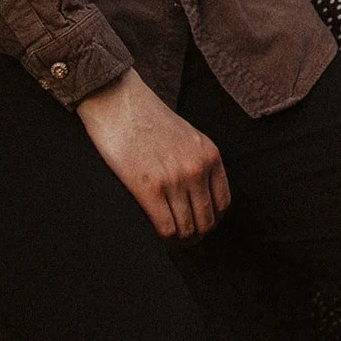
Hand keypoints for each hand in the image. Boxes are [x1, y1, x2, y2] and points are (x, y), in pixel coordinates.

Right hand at [76, 68, 230, 239]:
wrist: (118, 100)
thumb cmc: (148, 119)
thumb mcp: (188, 137)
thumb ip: (198, 163)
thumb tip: (199, 199)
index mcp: (209, 154)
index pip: (222, 203)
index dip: (210, 220)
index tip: (197, 224)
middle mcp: (197, 168)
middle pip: (206, 221)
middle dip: (194, 234)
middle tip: (180, 237)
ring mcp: (174, 178)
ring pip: (186, 229)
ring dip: (178, 240)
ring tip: (166, 237)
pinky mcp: (148, 187)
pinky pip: (166, 229)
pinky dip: (162, 239)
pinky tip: (153, 232)